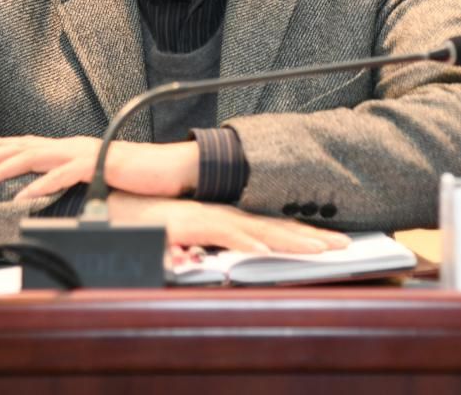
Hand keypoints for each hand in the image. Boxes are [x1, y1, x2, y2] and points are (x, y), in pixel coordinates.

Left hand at [0, 135, 198, 200]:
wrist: (171, 168)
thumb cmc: (136, 175)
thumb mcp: (97, 175)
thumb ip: (75, 178)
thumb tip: (54, 188)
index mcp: (71, 147)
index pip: (27, 144)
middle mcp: (71, 145)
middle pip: (21, 148)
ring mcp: (83, 153)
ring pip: (33, 158)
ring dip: (1, 170)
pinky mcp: (96, 165)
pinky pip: (62, 176)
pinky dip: (40, 186)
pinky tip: (21, 197)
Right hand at [109, 192, 351, 254]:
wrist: (116, 204)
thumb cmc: (150, 220)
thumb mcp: (190, 238)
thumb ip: (211, 248)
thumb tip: (234, 257)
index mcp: (229, 219)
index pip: (273, 227)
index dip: (303, 234)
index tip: (331, 242)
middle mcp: (226, 215)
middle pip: (276, 227)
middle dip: (312, 236)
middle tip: (344, 245)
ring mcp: (212, 218)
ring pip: (259, 230)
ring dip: (290, 239)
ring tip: (319, 249)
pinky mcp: (193, 223)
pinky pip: (226, 233)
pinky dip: (247, 240)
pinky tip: (266, 248)